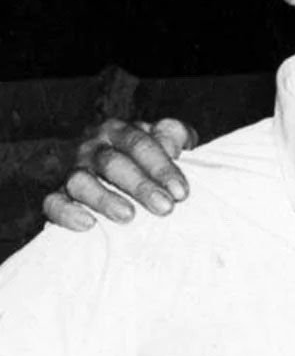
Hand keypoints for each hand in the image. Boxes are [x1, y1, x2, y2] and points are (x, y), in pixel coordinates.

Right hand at [42, 118, 197, 230]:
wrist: (100, 167)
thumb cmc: (142, 156)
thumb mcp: (160, 139)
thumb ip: (174, 135)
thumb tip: (176, 146)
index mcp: (119, 131)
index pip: (139, 144)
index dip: (161, 167)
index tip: (181, 192)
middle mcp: (92, 148)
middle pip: (113, 163)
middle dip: (141, 186)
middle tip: (165, 208)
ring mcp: (71, 171)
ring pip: (80, 181)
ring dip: (105, 199)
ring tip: (128, 216)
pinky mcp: (56, 195)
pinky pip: (52, 202)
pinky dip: (67, 213)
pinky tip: (88, 224)